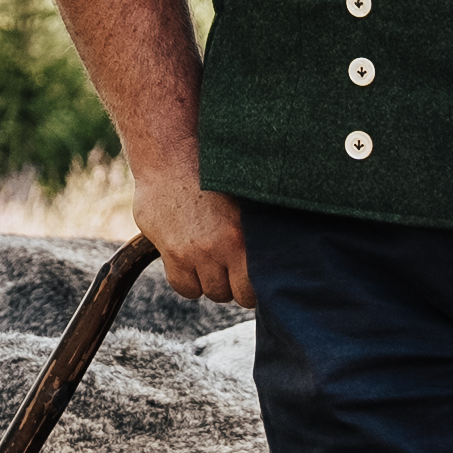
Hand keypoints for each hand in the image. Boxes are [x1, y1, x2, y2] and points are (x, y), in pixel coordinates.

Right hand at [134, 166, 251, 310]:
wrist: (172, 158)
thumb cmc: (212, 176)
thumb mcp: (243, 200)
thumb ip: (256, 231)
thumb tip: (282, 254)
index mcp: (242, 235)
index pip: (255, 287)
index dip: (254, 288)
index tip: (253, 281)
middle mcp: (219, 247)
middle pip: (233, 294)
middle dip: (234, 286)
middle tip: (232, 272)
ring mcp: (193, 252)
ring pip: (210, 292)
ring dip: (211, 282)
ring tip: (212, 263)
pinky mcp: (171, 253)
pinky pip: (184, 287)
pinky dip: (189, 282)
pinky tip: (192, 264)